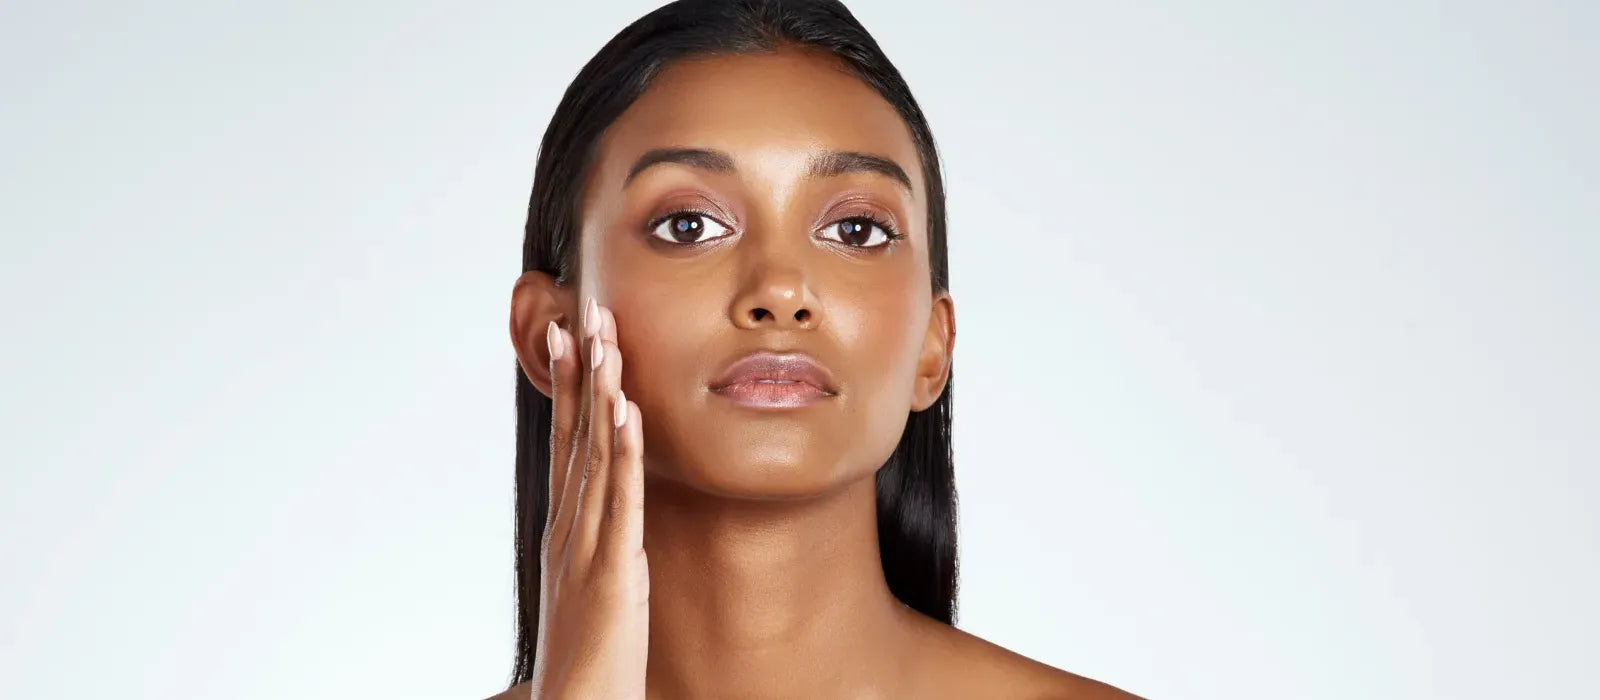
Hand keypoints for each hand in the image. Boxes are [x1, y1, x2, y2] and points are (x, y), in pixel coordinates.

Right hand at [529, 297, 647, 699]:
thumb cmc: (590, 656)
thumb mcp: (594, 584)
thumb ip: (602, 544)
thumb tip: (612, 514)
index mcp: (566, 528)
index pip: (568, 440)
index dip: (571, 384)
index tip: (572, 332)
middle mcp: (570, 527)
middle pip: (575, 434)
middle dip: (580, 369)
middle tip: (582, 308)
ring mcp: (587, 546)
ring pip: (594, 454)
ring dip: (600, 391)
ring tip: (604, 337)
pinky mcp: (614, 570)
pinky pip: (619, 500)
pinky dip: (621, 451)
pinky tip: (627, 410)